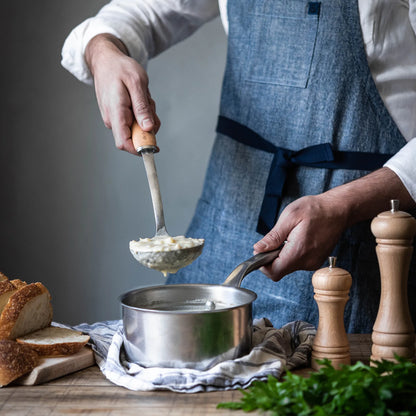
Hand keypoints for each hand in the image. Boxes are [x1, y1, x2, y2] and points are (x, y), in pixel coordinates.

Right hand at [85, 34, 159, 153]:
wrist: (106, 60)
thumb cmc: (120, 68)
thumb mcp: (137, 83)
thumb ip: (142, 107)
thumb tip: (148, 128)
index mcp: (116, 113)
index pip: (124, 143)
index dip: (140, 148)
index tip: (154, 146)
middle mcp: (113, 120)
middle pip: (136, 137)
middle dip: (148, 126)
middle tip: (149, 105)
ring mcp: (116, 119)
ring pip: (138, 129)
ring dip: (147, 116)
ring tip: (143, 97)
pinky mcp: (119, 116)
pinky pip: (136, 122)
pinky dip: (143, 112)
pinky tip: (140, 98)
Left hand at [253, 167, 414, 281]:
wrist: (338, 210)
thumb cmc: (315, 209)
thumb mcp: (289, 217)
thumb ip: (273, 236)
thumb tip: (258, 249)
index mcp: (298, 251)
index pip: (273, 272)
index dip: (262, 264)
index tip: (261, 250)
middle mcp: (307, 262)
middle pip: (279, 271)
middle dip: (271, 258)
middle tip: (275, 240)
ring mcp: (312, 263)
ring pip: (287, 267)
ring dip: (281, 256)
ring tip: (288, 237)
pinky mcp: (315, 261)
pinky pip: (296, 263)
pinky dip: (291, 254)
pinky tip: (296, 240)